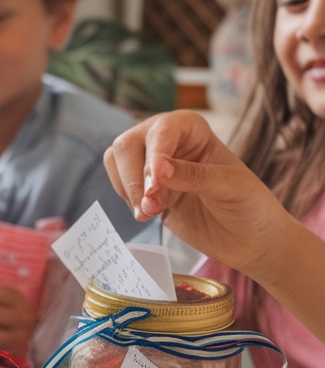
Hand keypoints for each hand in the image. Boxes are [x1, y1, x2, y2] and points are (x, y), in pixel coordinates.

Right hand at [104, 111, 285, 275]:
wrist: (250, 239)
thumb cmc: (249, 206)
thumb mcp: (229, 187)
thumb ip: (194, 176)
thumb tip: (159, 171)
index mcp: (191, 128)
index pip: (160, 132)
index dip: (154, 157)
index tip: (156, 187)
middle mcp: (166, 140)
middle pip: (127, 145)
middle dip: (134, 178)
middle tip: (150, 207)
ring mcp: (152, 165)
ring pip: (117, 162)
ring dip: (129, 191)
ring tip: (152, 213)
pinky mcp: (146, 189)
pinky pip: (120, 186)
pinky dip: (129, 201)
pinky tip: (151, 214)